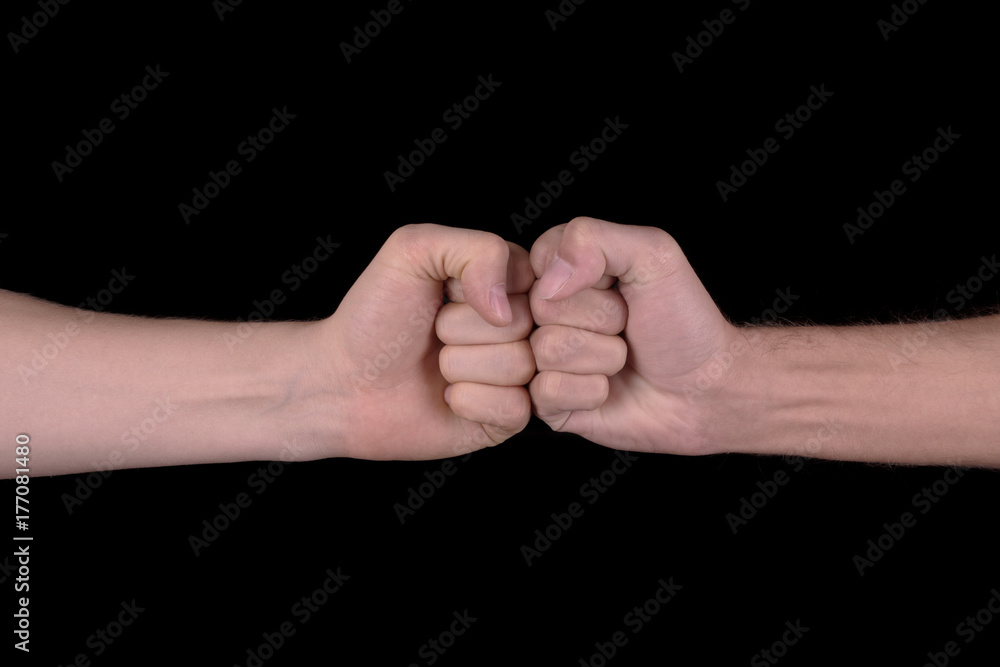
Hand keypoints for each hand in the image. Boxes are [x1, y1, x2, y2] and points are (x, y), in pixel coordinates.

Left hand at [326, 224, 534, 459]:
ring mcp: (514, 375)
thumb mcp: (412, 251)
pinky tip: (447, 397)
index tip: (447, 293)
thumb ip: (474, 248)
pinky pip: (514, 408)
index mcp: (505, 283)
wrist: (343, 380)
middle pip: (522, 323)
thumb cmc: (375, 316)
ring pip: (519, 365)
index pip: (532, 279)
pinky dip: (470, 401)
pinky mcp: (505, 418)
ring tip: (437, 367)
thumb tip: (505, 306)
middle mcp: (517, 328)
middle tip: (434, 334)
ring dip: (460, 366)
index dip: (480, 288)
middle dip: (461, 328)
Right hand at [528, 217, 739, 453]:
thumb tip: (549, 278)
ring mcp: (545, 359)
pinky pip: (548, 392)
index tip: (616, 286)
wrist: (705, 386)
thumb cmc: (683, 323)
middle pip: (543, 306)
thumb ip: (594, 238)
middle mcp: (548, 315)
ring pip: (547, 350)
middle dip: (601, 318)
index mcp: (565, 273)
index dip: (585, 276)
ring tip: (622, 358)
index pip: (540, 259)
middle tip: (625, 326)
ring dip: (602, 357)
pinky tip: (608, 388)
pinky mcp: (548, 402)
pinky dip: (590, 391)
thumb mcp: (653, 256)